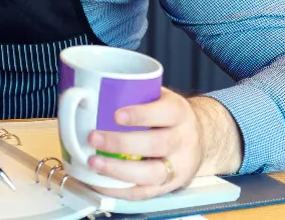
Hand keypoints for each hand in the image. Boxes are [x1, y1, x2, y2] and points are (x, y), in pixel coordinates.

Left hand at [84, 89, 242, 200]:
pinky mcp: (168, 186)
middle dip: (121, 143)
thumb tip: (87, 91)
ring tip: (94, 162)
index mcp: (179, 113)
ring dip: (118, 170)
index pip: (165, 113)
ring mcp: (178, 166)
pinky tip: (100, 182)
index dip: (141, 114)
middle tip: (94, 138)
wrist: (197, 139)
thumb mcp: (158, 97)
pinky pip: (144, 192)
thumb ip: (134, 94)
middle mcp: (182, 140)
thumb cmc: (167, 116)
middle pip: (157, 144)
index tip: (116, 114)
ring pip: (151, 173)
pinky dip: (119, 190)